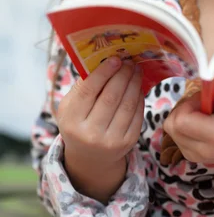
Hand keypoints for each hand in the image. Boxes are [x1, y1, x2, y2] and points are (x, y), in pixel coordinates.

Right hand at [57, 57, 143, 200]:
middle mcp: (90, 134)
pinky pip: (137, 115)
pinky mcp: (127, 143)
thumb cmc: (79, 122)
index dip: (104, 72)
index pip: (89, 91)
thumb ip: (83, 86)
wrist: (90, 157)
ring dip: (134, 83)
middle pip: (111, 96)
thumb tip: (103, 60)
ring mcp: (110, 141)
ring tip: (136, 70)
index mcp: (72, 121)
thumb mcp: (70, 107)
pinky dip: (139, 97)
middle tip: (129, 61)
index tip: (115, 58)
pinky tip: (138, 87)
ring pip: (127, 104)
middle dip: (123, 75)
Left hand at [163, 90, 213, 164]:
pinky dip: (183, 124)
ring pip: (170, 128)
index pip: (181, 121)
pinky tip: (200, 123)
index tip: (204, 100)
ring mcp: (193, 156)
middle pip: (172, 125)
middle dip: (183, 108)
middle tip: (203, 105)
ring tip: (202, 114)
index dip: (189, 104)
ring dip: (182, 115)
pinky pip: (174, 134)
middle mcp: (202, 151)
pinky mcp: (189, 156)